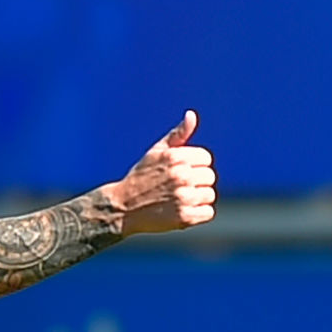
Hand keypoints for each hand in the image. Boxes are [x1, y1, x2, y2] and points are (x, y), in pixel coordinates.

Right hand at [108, 110, 216, 235]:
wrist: (122, 207)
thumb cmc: (141, 177)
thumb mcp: (155, 152)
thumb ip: (177, 134)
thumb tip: (192, 114)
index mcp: (175, 157)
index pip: (206, 158)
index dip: (194, 165)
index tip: (178, 172)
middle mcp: (181, 176)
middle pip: (210, 177)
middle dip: (196, 182)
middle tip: (176, 187)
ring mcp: (183, 197)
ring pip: (210, 195)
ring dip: (197, 199)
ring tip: (177, 199)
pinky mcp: (184, 217)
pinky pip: (208, 213)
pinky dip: (197, 214)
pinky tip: (181, 211)